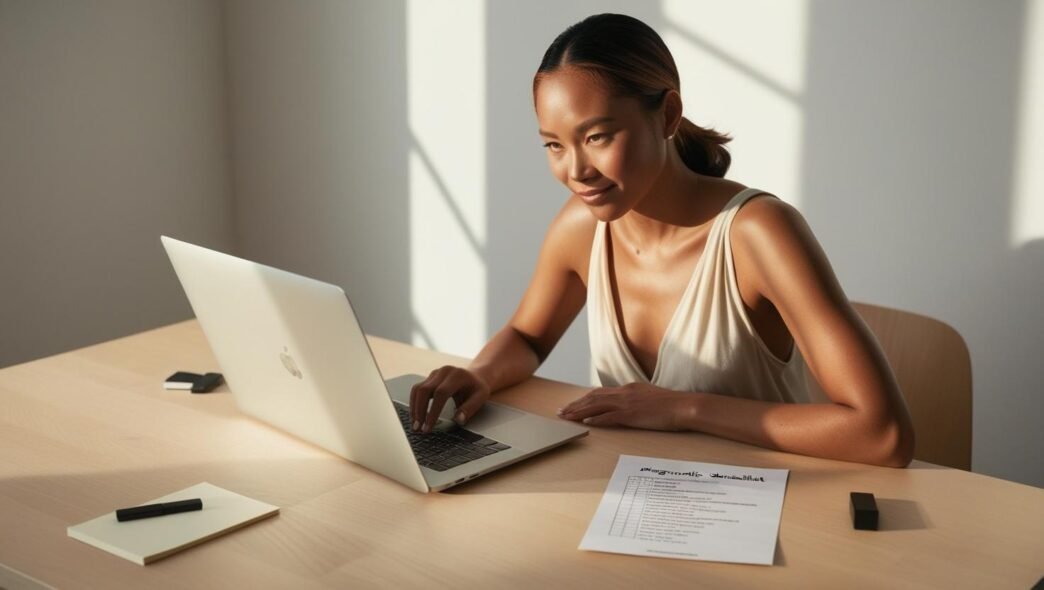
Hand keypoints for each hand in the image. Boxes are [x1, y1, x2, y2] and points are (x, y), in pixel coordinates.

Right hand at [409, 366, 490, 432]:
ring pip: (418, 389)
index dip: (433, 411)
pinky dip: (415, 403)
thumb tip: (458, 420)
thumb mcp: (480, 397)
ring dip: (415, 408)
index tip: (428, 427)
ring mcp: (435, 373)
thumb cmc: (477, 388)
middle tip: (418, 428)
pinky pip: (417, 389)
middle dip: (419, 411)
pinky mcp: (430, 378)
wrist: (475, 376)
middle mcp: (444, 372)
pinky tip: (416, 415)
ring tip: (415, 424)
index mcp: (457, 376)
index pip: (440, 394)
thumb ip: (470, 408)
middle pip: (425, 390)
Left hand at [556, 382, 698, 430]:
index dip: (584, 399)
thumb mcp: (649, 398)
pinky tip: (586, 423)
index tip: (572, 404)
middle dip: (575, 405)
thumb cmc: (671, 405)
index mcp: (629, 388)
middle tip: (561, 412)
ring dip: (579, 412)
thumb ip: (635, 400)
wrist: (684, 406)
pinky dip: (596, 420)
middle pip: (593, 397)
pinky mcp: (632, 414)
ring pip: (597, 406)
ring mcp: (628, 403)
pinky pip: (610, 417)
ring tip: (566, 417)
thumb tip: (625, 407)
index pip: (600, 392)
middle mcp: (625, 393)